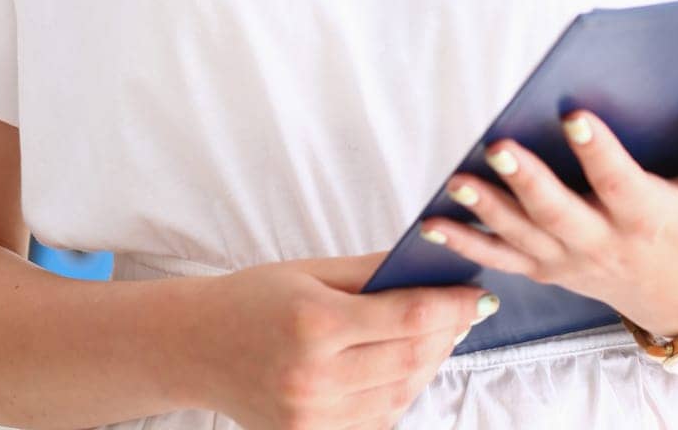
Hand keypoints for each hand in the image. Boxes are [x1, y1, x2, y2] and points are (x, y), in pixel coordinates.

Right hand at [183, 249, 499, 428]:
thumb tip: (430, 263)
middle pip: (409, 361)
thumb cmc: (255, 299)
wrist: (198, 347)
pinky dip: (401, 395)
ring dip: (430, 366)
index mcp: (314, 324)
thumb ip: (372, 270)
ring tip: (440, 336)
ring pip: (399, 396)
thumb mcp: (312, 270)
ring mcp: (312, 419)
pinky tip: (405, 367)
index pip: (405, 317)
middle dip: (447, 334)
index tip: (479, 296)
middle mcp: (314, 379)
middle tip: (467, 312)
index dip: (450, 307)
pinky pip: (376, 422)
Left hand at [418, 100, 677, 337]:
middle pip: (560, 213)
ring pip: (524, 237)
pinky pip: (504, 260)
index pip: (620, 183)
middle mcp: (604, 241)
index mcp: (648, 216)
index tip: (574, 115)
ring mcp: (572, 260)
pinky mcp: (550, 269)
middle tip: (499, 147)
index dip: (599, 152)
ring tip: (456, 183)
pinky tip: (433, 223)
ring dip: (487, 210)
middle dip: (528, 181)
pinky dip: (467, 244)